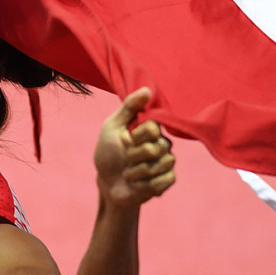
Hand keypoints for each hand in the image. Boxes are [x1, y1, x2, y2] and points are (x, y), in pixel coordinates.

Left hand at [93, 87, 175, 206]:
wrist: (107, 183)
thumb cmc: (108, 153)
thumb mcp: (112, 127)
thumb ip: (129, 107)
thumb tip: (147, 89)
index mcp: (150, 129)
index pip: (152, 128)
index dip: (135, 137)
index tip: (124, 140)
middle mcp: (162, 143)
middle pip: (155, 148)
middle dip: (133, 157)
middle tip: (125, 159)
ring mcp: (166, 162)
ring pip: (159, 165)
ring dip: (136, 172)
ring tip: (129, 172)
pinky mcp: (167, 180)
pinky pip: (162, 181)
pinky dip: (143, 185)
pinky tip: (137, 184)